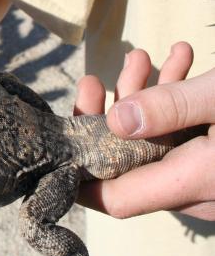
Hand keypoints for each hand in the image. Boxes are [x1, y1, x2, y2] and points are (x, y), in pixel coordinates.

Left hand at [75, 42, 214, 219]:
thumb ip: (171, 108)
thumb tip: (115, 121)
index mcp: (192, 182)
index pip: (114, 198)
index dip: (76, 176)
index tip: (55, 140)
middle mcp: (196, 191)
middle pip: (127, 162)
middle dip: (108, 115)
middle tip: (95, 80)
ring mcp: (207, 178)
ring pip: (154, 144)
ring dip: (143, 101)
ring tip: (140, 57)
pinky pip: (182, 139)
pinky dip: (174, 105)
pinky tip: (178, 60)